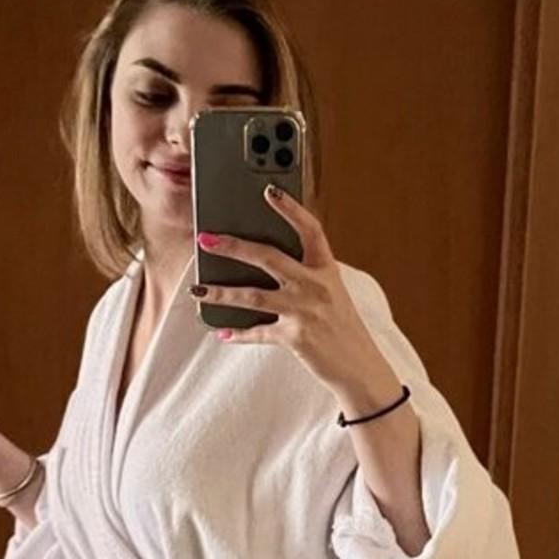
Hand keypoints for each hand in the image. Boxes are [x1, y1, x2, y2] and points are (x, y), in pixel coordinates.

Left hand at [192, 184, 380, 390]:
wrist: (360, 367)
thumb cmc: (343, 328)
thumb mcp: (331, 293)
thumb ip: (306, 275)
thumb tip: (263, 262)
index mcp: (327, 269)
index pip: (310, 230)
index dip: (291, 209)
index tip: (269, 191)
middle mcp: (316, 286)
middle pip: (268, 257)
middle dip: (233, 246)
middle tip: (206, 240)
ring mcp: (305, 311)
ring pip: (253, 295)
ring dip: (221, 293)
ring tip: (198, 290)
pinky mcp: (295, 337)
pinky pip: (258, 332)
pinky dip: (238, 334)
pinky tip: (222, 333)